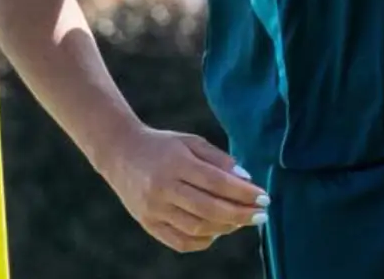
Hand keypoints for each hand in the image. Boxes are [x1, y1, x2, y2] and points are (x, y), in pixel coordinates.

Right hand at [98, 124, 268, 252]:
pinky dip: (204, 241)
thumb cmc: (162, 146)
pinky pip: (180, 241)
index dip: (243, 193)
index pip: (217, 183)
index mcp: (176, 162)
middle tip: (261, 215)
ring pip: (197, 228)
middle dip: (241, 214)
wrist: (119, 152)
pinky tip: (217, 231)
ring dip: (225, 228)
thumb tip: (246, 180)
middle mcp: (163, 187)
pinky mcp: (147, 223)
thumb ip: (218, 159)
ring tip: (241, 221)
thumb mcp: (190, 141)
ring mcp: (154, 208)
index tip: (264, 197)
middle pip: (209, 209)